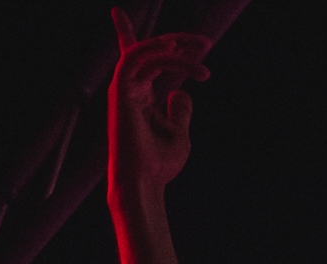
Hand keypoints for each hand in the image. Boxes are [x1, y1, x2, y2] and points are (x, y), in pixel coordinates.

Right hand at [109, 9, 211, 200]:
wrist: (144, 184)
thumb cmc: (159, 165)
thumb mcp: (179, 133)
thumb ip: (180, 110)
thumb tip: (181, 91)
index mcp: (139, 96)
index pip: (135, 58)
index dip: (127, 32)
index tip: (120, 12)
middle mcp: (129, 89)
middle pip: (149, 50)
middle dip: (177, 42)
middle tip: (206, 43)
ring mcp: (123, 89)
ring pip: (146, 51)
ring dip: (175, 47)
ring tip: (202, 50)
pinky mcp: (121, 91)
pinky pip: (139, 58)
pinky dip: (161, 52)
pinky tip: (184, 57)